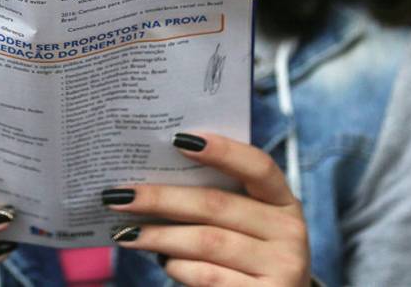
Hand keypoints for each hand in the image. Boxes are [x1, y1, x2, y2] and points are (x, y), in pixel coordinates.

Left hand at [104, 132, 311, 286]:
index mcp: (284, 202)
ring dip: (159, 235)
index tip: (178, 138)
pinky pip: (207, 275)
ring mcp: (281, 266)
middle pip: (217, 204)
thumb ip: (222, 201)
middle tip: (121, 195)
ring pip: (206, 241)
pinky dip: (178, 266)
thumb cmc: (252, 258)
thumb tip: (156, 180)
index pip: (258, 166)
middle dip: (162, 198)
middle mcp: (289, 231)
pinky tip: (162, 260)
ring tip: (127, 232)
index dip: (222, 150)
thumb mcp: (251, 226)